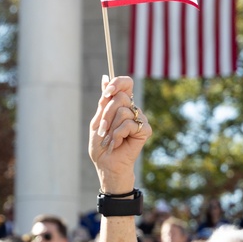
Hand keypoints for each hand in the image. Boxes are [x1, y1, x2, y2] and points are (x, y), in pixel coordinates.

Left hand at [88, 76, 150, 193]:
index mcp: (121, 104)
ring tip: (109, 140)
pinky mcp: (145, 130)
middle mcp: (132, 109)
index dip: (117, 83)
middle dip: (106, 114)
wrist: (106, 164)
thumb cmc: (101, 145)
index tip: (106, 92)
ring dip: (110, 128)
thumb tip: (105, 77)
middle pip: (120, 97)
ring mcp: (140, 119)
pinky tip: (117, 143)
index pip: (125, 83)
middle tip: (101, 129)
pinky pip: (129, 124)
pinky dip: (118, 135)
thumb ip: (103, 101)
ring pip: (123, 111)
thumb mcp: (97, 121)